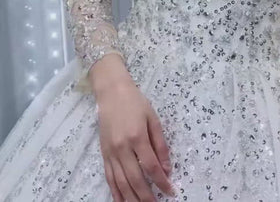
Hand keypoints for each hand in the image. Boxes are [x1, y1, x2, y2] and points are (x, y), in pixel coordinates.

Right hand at [95, 77, 175, 201]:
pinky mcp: (104, 154)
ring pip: (121, 183)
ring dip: (132, 199)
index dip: (162, 181)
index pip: (151, 166)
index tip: (171, 191)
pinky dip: (116, 193)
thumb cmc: (135, 102)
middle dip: (147, 196)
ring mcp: (111, 153)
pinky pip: (109, 178)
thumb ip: (160, 144)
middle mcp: (122, 148)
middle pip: (135, 179)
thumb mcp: (153, 118)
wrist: (111, 92)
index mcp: (137, 137)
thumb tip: (166, 168)